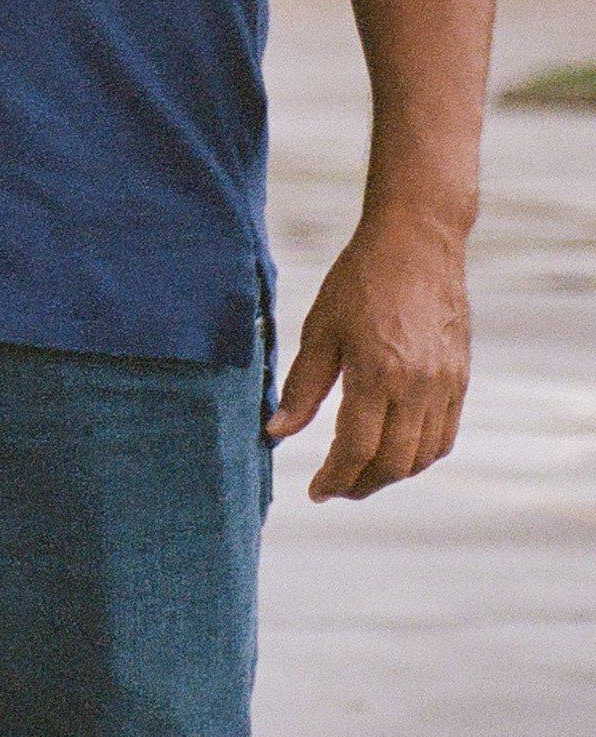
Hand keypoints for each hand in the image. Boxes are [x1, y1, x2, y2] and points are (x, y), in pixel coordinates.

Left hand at [267, 220, 470, 498]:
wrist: (416, 244)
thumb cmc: (358, 280)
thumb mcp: (319, 329)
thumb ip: (301, 387)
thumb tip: (275, 433)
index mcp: (376, 373)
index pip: (356, 448)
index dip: (334, 478)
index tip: (315, 492)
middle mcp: (418, 387)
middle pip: (393, 462)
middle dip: (361, 485)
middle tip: (335, 488)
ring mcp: (445, 386)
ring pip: (423, 456)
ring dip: (391, 474)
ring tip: (360, 473)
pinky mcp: (460, 379)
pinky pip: (444, 436)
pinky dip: (420, 455)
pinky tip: (395, 451)